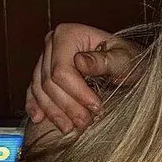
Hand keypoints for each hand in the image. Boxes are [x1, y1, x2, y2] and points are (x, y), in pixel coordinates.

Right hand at [25, 23, 142, 133]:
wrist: (126, 63)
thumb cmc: (127, 59)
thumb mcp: (123, 59)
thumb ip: (104, 61)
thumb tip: (79, 61)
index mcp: (68, 35)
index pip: (61, 70)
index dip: (77, 93)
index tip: (96, 107)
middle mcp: (52, 43)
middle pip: (48, 81)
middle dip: (67, 106)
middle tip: (85, 122)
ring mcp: (45, 58)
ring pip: (39, 89)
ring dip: (53, 112)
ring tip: (70, 127)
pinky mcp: (43, 72)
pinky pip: (33, 90)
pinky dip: (36, 106)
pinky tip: (40, 118)